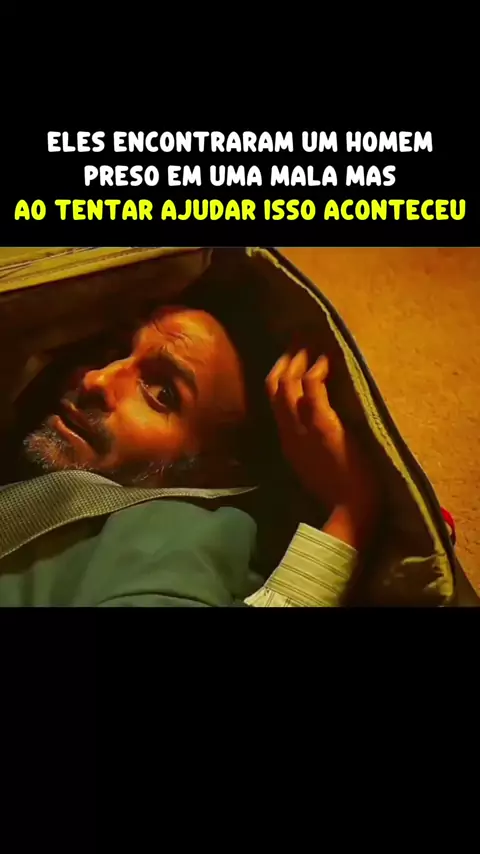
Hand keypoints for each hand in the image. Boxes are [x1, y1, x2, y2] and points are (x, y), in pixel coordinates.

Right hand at [266, 349, 379, 548]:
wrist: (349, 509)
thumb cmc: (340, 490)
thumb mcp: (315, 465)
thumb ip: (310, 444)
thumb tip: (316, 424)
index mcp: (287, 441)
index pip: (273, 402)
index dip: (278, 377)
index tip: (289, 362)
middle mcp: (289, 432)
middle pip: (273, 388)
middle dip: (283, 362)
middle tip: (297, 345)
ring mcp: (303, 428)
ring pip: (287, 384)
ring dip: (297, 360)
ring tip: (310, 347)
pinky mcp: (323, 425)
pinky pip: (312, 388)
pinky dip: (317, 370)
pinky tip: (326, 360)